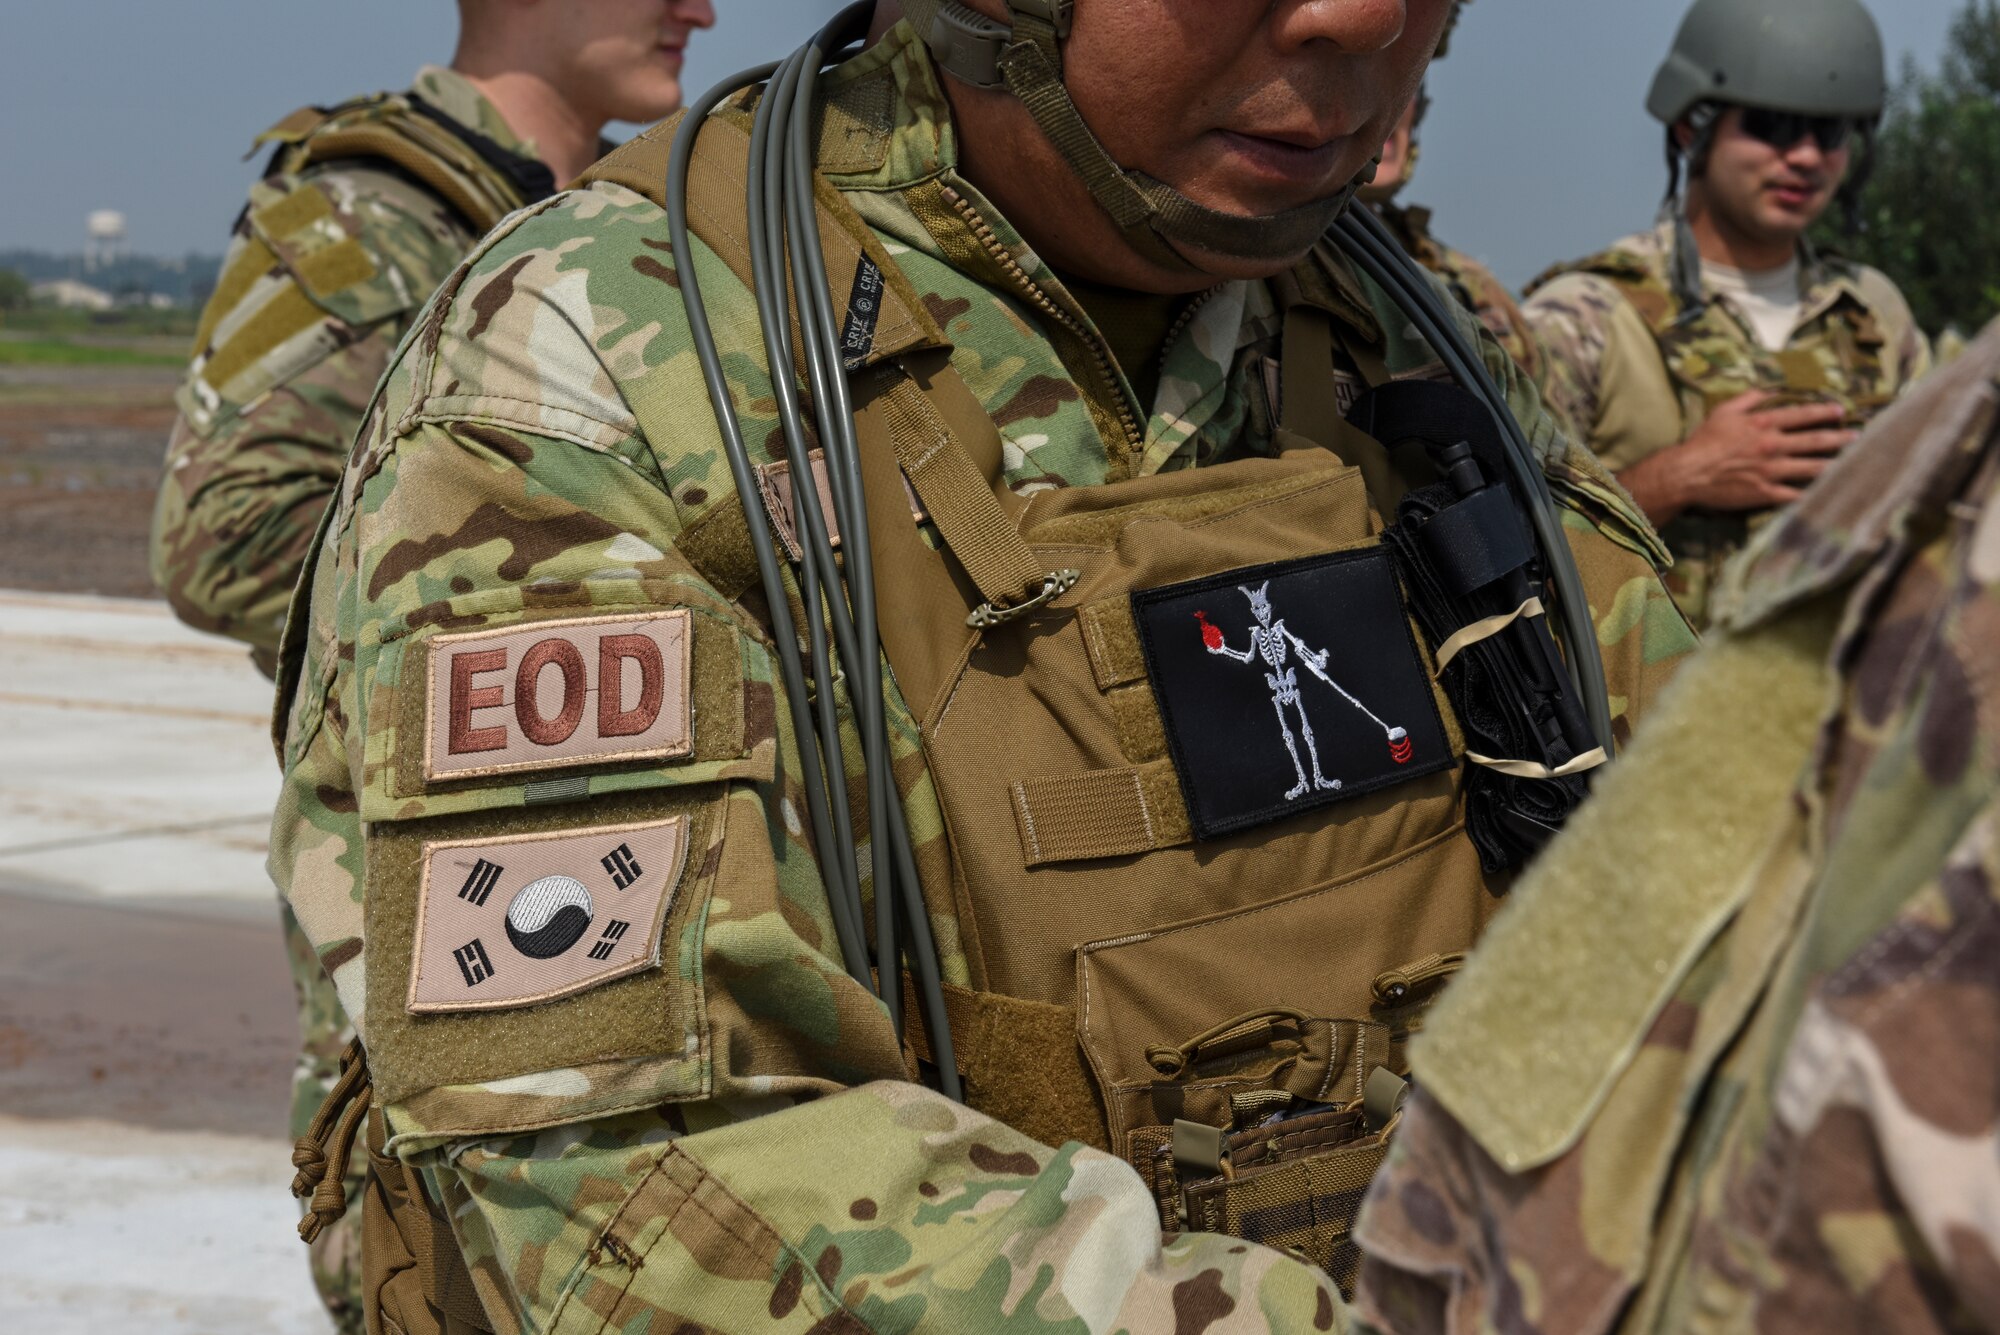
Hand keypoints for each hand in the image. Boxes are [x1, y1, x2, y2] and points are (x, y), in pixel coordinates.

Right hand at [1619, 390, 1855, 525]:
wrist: (1686, 473)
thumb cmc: (1702, 441)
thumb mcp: (1723, 411)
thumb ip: (1749, 398)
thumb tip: (1770, 389)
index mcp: (1763, 423)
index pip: (1802, 415)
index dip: (1824, 412)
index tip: (1840, 411)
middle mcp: (1772, 445)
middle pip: (1815, 440)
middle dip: (1840, 438)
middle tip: (1858, 437)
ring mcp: (1771, 470)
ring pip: (1812, 467)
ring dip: (1834, 464)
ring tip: (1851, 463)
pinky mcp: (1765, 492)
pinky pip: (1794, 494)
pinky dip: (1812, 494)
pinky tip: (1827, 492)